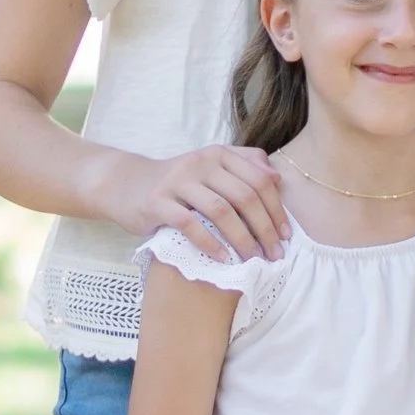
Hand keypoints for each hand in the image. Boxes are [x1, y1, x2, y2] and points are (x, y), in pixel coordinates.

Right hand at [118, 144, 288, 260]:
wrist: (128, 185)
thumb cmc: (179, 182)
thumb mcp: (212, 167)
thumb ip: (245, 165)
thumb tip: (277, 178)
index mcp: (219, 154)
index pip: (259, 181)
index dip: (277, 210)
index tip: (287, 236)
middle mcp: (200, 162)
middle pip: (244, 197)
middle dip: (265, 229)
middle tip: (275, 255)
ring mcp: (177, 181)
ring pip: (220, 211)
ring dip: (242, 239)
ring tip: (253, 260)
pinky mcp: (157, 202)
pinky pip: (189, 224)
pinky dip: (210, 243)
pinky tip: (223, 260)